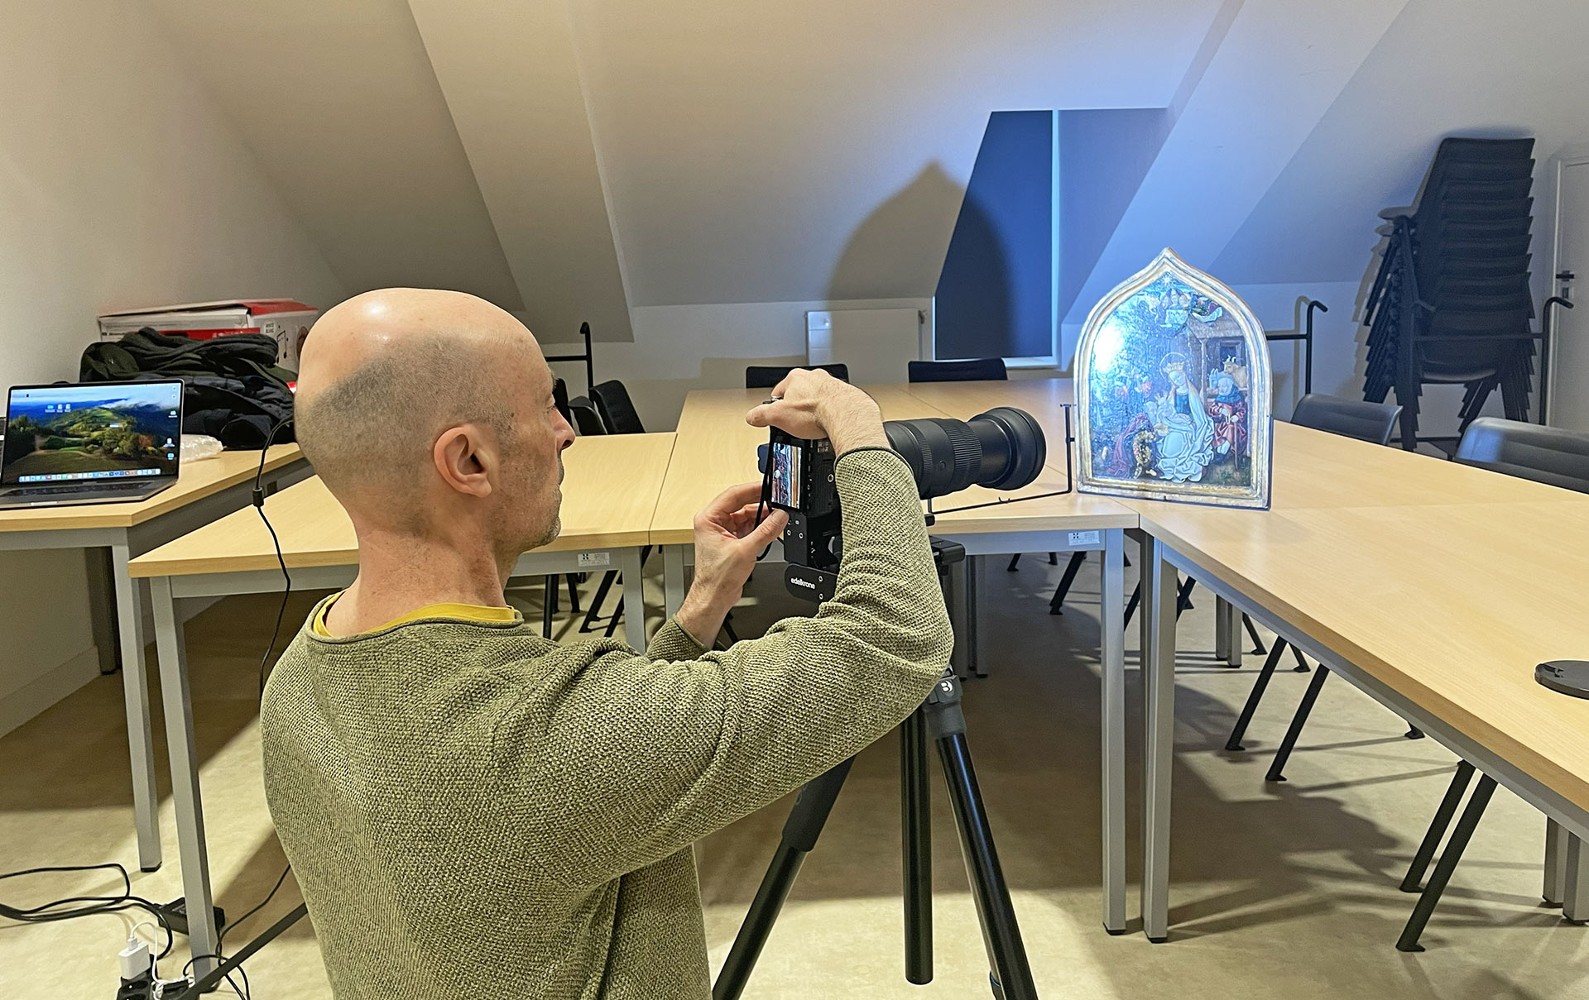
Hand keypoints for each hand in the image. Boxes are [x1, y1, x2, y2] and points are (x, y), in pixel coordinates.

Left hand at [675, 482, 788, 645]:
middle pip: (741, 504)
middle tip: (778, 502)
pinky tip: (771, 529)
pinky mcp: (731, 541)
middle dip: (761, 504)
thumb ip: (766, 531)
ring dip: (762, 518)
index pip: (733, 495)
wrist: (714, 598)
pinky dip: (761, 528)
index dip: (753, 489)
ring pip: (747, 516)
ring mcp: (723, 531)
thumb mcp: (745, 551)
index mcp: (708, 518)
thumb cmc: (716, 578)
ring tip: (777, 518)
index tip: (769, 486)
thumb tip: (780, 516)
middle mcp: (714, 522)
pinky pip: (749, 527)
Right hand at [745, 369, 887, 453]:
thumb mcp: (778, 417)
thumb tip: (752, 417)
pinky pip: (835, 406)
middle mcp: (815, 378)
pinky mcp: (846, 396)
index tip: (776, 416)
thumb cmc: (817, 411)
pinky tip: (830, 426)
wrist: (847, 415)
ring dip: (816, 412)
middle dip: (798, 409)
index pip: (778, 391)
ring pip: (818, 399)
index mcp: (795, 378)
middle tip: (797, 425)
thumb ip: (761, 415)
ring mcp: (832, 385)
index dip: (775, 407)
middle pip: (800, 395)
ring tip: (815, 427)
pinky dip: (832, 415)